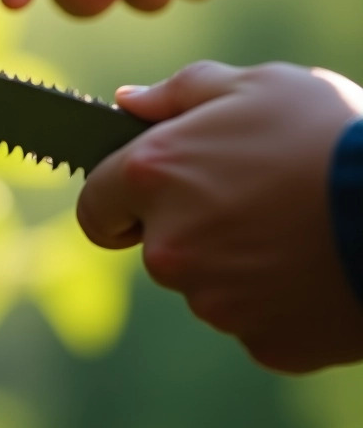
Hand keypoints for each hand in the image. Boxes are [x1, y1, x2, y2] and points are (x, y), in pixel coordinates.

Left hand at [81, 61, 362, 372]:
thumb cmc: (332, 135)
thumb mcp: (257, 86)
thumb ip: (179, 93)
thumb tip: (127, 102)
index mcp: (153, 177)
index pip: (94, 206)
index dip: (117, 200)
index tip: (146, 197)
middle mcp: (168, 247)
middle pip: (155, 246)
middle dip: (188, 226)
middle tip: (253, 199)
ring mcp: (213, 301)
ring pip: (205, 285)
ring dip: (234, 262)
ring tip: (296, 227)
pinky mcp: (261, 341)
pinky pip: (253, 320)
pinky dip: (276, 298)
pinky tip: (315, 266)